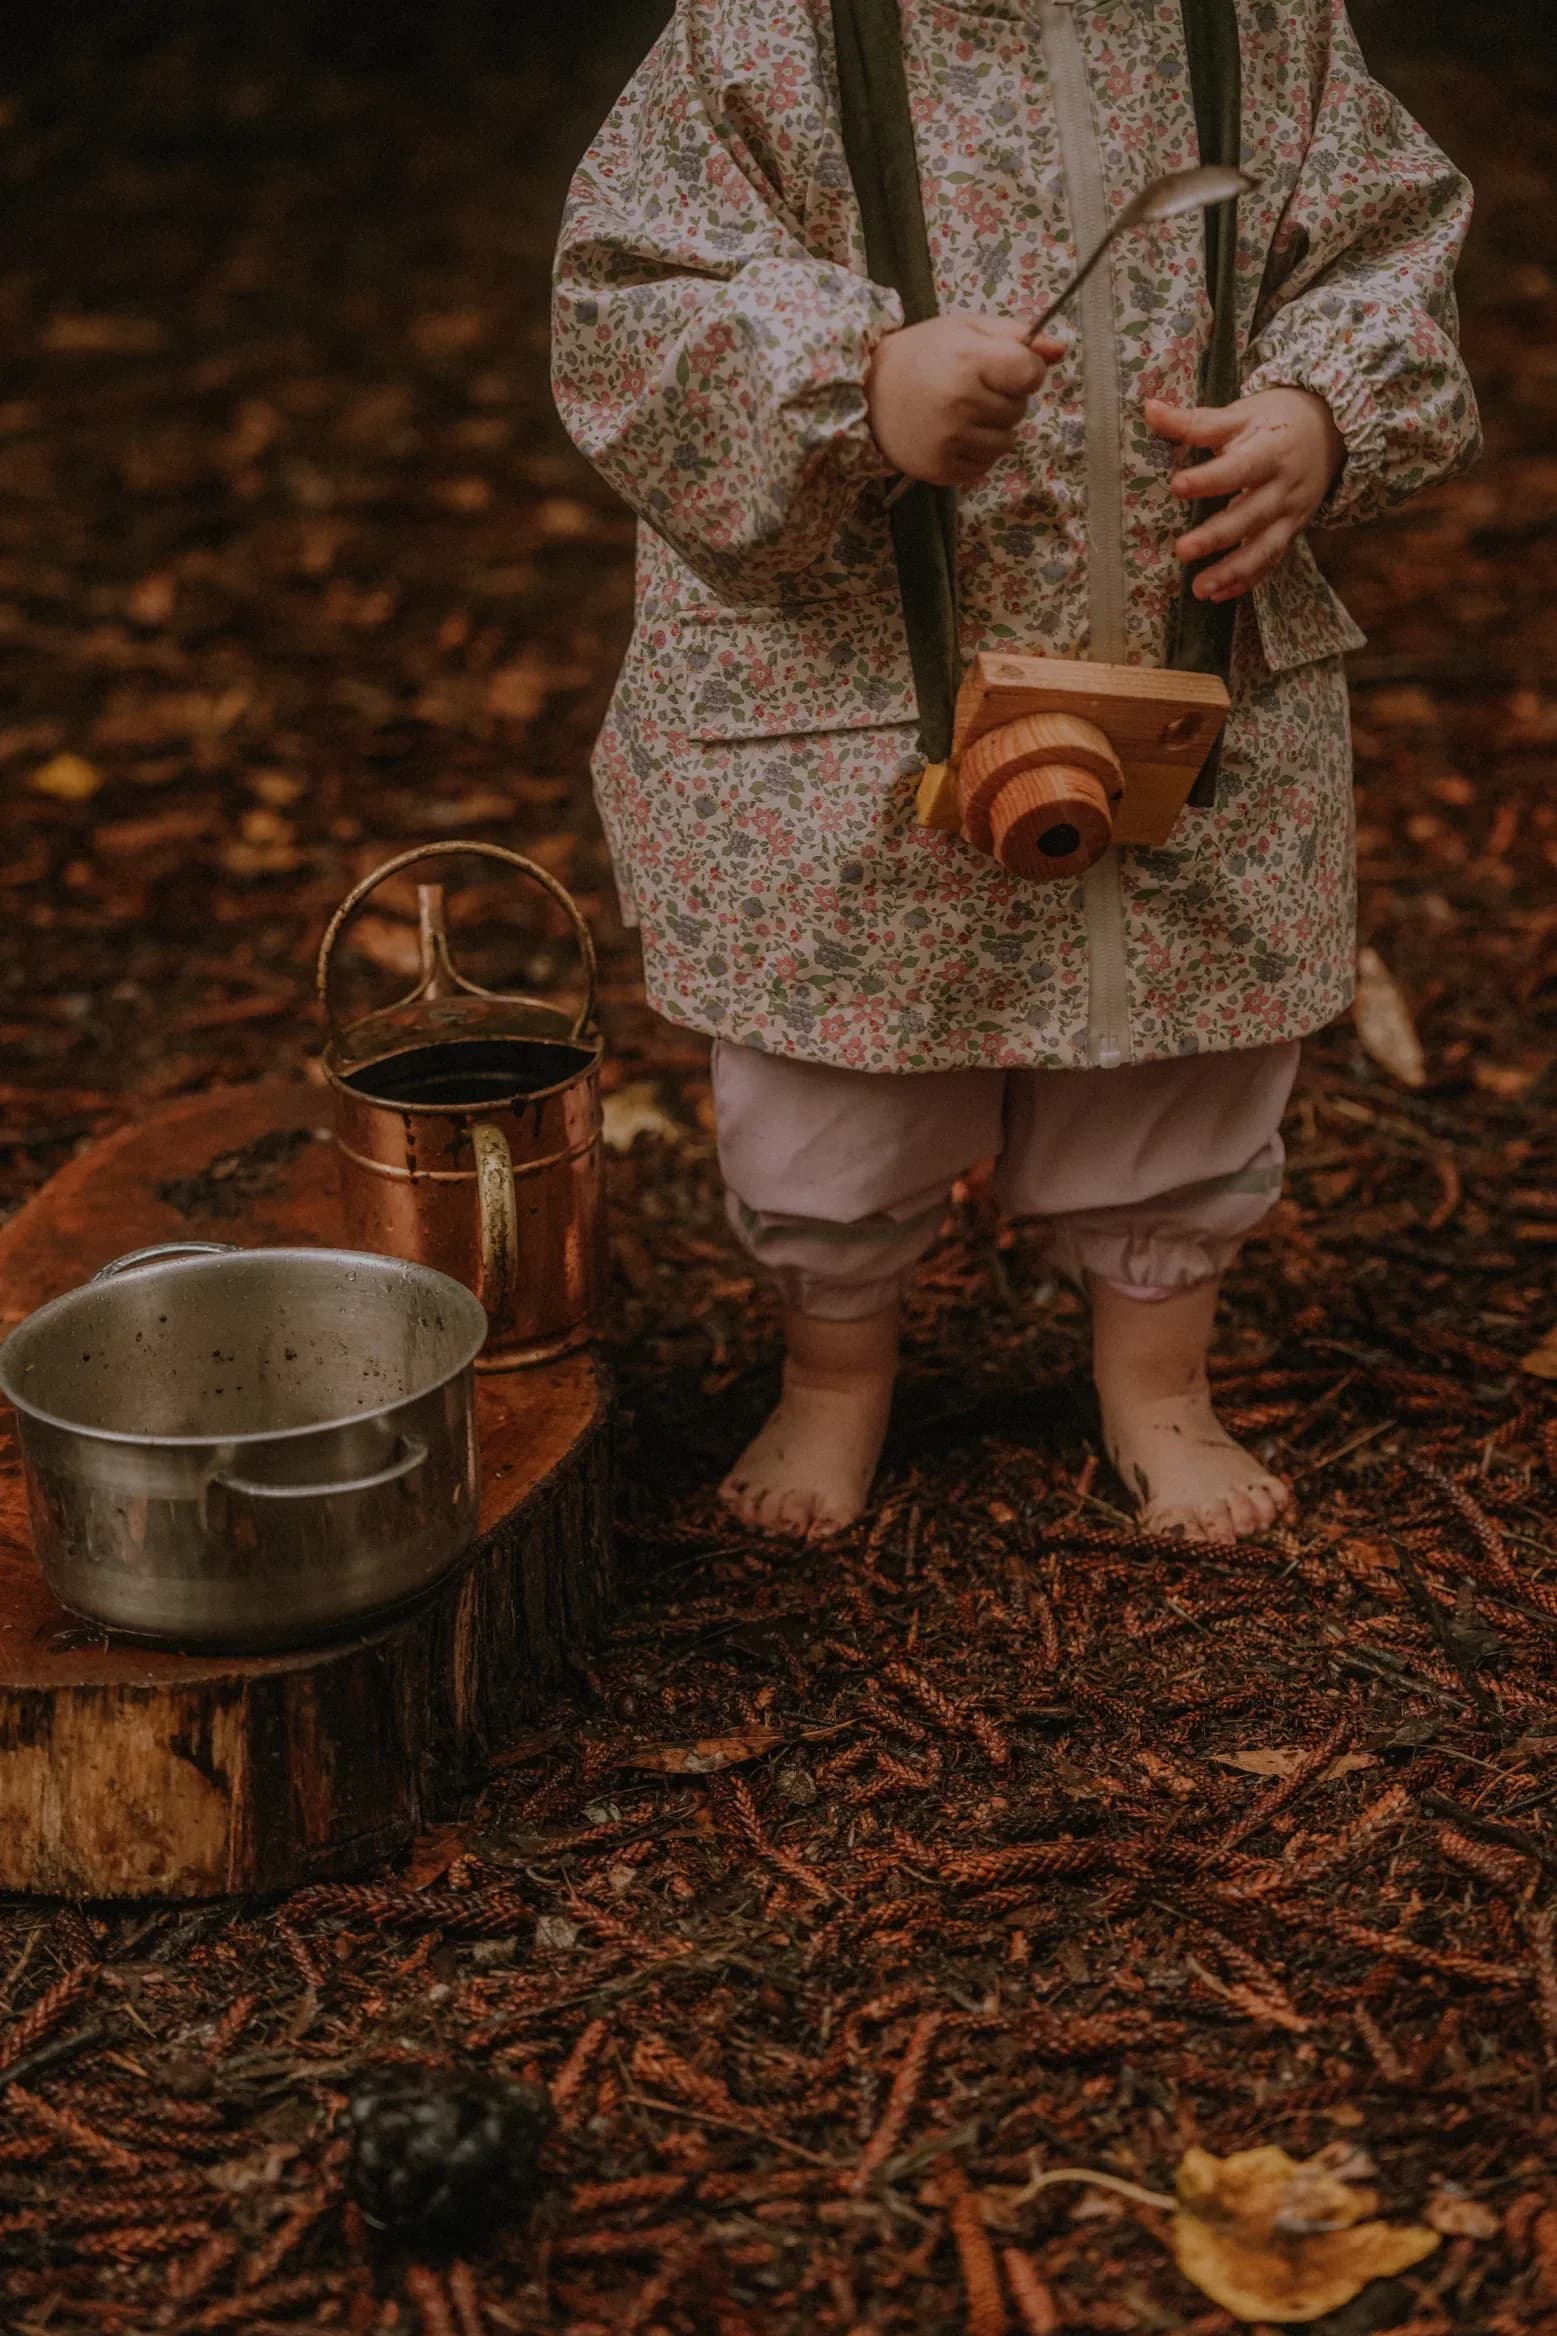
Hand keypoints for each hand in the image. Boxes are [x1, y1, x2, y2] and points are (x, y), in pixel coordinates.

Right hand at [867, 314, 1064, 488]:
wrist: (865, 393)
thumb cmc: (922, 354)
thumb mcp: (965, 330)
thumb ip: (1016, 337)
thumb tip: (1060, 351)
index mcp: (969, 361)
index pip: (1031, 374)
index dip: (1023, 370)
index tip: (1002, 368)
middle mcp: (961, 404)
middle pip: (1019, 409)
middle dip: (1003, 399)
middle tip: (968, 388)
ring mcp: (951, 441)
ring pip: (1005, 442)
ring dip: (991, 430)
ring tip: (959, 414)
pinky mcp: (942, 469)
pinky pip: (984, 466)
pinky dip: (974, 453)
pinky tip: (951, 435)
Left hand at [1146, 387, 1344, 601]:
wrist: (1331, 428)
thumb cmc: (1276, 419)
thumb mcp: (1240, 413)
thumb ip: (1195, 421)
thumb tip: (1150, 409)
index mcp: (1271, 451)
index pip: (1238, 468)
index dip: (1209, 479)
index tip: (1177, 485)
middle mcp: (1284, 486)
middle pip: (1250, 515)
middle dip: (1216, 536)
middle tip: (1181, 551)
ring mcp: (1290, 513)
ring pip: (1264, 548)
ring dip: (1232, 572)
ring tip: (1199, 589)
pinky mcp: (1291, 530)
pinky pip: (1271, 561)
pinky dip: (1247, 580)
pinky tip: (1218, 595)